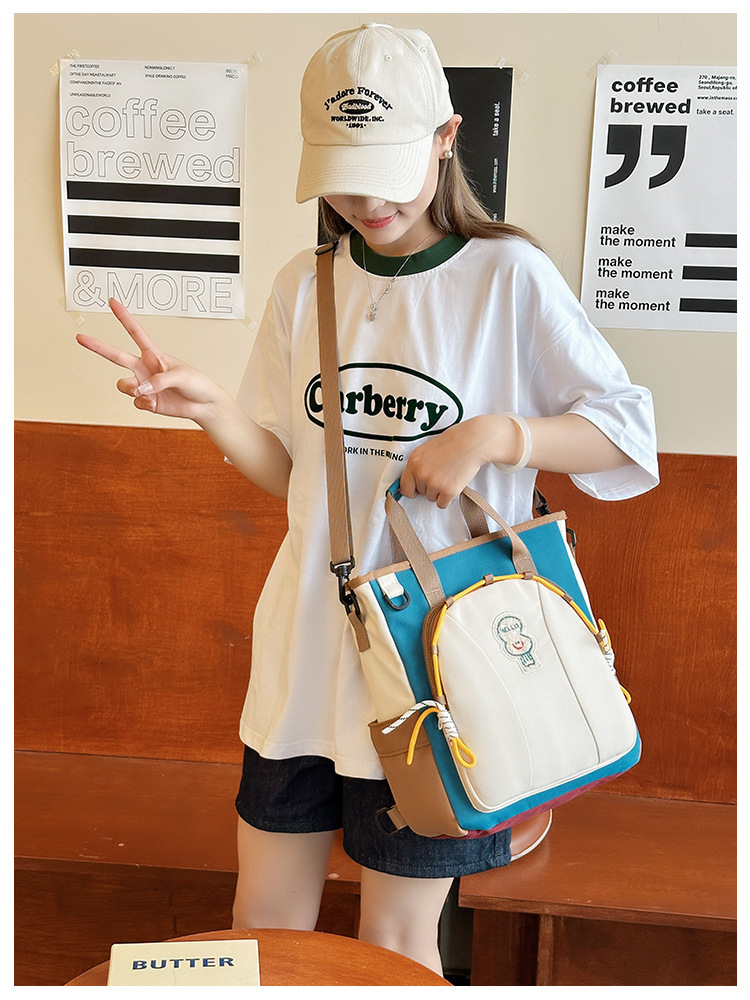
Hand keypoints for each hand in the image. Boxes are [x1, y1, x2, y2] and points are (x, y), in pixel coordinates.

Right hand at [76, 299, 221, 420]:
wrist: (203, 405)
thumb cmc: (196, 383)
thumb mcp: (181, 375)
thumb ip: (159, 380)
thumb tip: (141, 389)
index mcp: (154, 354)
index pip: (135, 332)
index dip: (123, 317)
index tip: (113, 302)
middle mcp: (144, 368)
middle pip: (115, 355)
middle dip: (97, 346)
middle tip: (80, 338)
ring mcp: (144, 385)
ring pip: (123, 384)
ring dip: (131, 388)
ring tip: (145, 392)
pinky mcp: (146, 401)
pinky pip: (135, 402)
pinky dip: (144, 403)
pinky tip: (156, 403)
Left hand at [400, 416, 506, 508]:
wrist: (472, 442)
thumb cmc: (452, 443)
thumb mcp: (427, 450)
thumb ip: (418, 465)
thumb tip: (414, 481)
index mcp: (413, 462)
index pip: (404, 486)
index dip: (412, 489)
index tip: (417, 490)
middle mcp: (421, 474)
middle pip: (420, 492)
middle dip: (429, 487)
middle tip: (442, 474)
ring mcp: (434, 483)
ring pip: (431, 498)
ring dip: (439, 491)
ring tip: (449, 476)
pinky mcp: (448, 491)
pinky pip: (442, 504)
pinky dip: (448, 498)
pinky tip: (454, 484)